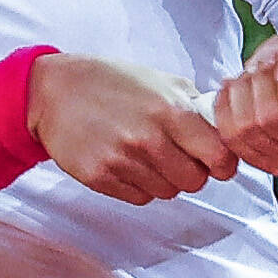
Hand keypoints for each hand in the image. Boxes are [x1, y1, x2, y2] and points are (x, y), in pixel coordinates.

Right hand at [29, 52, 235, 205]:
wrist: (54, 91)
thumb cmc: (110, 82)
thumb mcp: (158, 80)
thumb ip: (193, 105)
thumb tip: (224, 128)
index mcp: (170, 110)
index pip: (218, 156)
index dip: (222, 163)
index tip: (217, 162)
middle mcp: (148, 138)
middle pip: (194, 182)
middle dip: (192, 172)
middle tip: (178, 157)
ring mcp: (122, 161)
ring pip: (167, 192)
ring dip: (164, 179)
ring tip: (146, 155)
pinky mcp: (100, 178)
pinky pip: (139, 197)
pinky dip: (139, 185)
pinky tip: (126, 162)